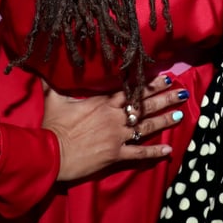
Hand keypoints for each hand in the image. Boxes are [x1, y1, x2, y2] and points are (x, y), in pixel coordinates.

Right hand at [42, 74, 189, 181]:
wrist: (51, 155)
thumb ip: (52, 83)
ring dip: (164, 119)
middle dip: (163, 97)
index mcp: (103, 103)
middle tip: (180, 90)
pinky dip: (155, 152)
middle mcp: (114, 117)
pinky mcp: (116, 154)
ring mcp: (117, 136)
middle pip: (144, 105)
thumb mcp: (53, 100)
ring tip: (180, 112)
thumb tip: (42, 68)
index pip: (131, 90)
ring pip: (146, 126)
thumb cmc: (52, 127)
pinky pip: (139, 153)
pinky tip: (168, 150)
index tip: (164, 76)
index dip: (148, 83)